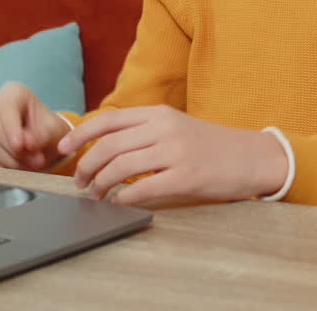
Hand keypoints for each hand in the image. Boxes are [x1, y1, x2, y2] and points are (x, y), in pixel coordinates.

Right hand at [0, 82, 70, 169]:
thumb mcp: (54, 131)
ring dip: (12, 163)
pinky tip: (17, 171)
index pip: (7, 109)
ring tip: (32, 166)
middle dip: (17, 151)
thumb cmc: (48, 131)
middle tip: (38, 162)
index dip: (12, 129)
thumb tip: (27, 144)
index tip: (21, 146)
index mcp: (13, 92)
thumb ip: (42, 136)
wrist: (43, 143)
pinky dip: (0, 169)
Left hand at [56, 106, 288, 205]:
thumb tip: (105, 146)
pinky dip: (124, 198)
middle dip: (86, 166)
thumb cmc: (212, 145)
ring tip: (96, 195)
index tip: (63, 149)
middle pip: (109, 146)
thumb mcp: (177, 126)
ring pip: (121, 167)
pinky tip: (118, 203)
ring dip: (101, 184)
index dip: (80, 134)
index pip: (109, 120)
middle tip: (80, 182)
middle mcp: (165, 128)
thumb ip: (145, 131)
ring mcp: (176, 152)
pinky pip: (144, 188)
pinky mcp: (186, 176)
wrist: (253, 156)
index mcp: (159, 113)